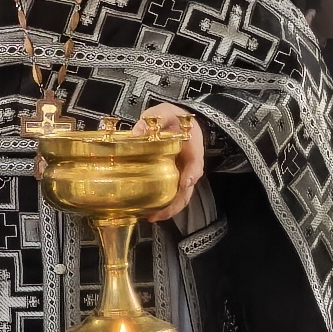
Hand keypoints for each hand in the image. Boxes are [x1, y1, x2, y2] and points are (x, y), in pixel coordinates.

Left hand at [137, 102, 205, 222]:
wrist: (177, 120)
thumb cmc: (171, 117)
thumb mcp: (164, 113)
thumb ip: (154, 120)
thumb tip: (136, 133)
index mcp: (192, 148)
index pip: (196, 163)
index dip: (191, 174)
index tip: (185, 183)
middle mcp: (190, 165)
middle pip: (188, 189)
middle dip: (175, 204)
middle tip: (158, 214)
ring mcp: (182, 174)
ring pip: (180, 196)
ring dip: (168, 209)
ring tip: (151, 217)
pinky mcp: (173, 178)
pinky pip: (171, 194)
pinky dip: (162, 205)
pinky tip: (148, 212)